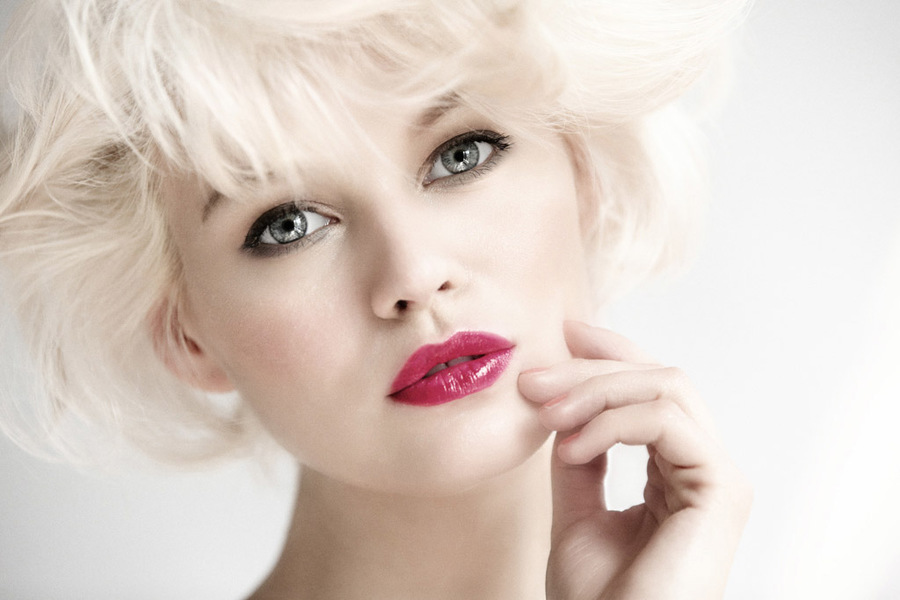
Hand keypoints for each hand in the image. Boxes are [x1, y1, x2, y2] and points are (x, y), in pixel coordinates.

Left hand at [518, 321, 751, 599]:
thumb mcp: (576, 509)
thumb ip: (579, 455)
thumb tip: (562, 403)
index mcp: (677, 472)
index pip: (652, 389)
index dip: (611, 353)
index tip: (563, 331)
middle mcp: (704, 468)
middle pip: (658, 378)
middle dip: (590, 369)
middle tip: (532, 380)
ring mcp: (717, 477)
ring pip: (666, 387)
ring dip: (595, 390)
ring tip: (545, 415)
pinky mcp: (721, 489)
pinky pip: (667, 420)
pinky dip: (612, 421)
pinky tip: (571, 445)